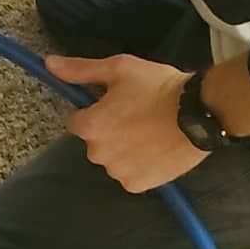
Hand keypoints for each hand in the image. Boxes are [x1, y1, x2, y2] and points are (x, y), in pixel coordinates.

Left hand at [44, 53, 206, 193]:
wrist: (199, 114)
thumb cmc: (159, 87)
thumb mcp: (119, 69)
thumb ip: (80, 70)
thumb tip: (50, 63)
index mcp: (90, 127)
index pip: (77, 122)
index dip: (96, 112)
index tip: (117, 105)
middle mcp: (97, 153)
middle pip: (95, 142)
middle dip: (109, 131)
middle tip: (137, 117)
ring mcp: (117, 172)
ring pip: (112, 159)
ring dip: (124, 149)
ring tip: (150, 133)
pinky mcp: (137, 185)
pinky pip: (129, 175)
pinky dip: (139, 166)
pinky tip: (155, 150)